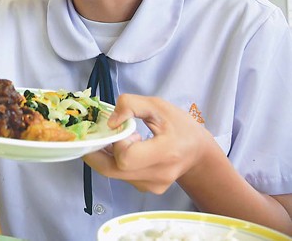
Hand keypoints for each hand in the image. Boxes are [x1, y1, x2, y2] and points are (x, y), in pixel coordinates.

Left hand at [83, 93, 216, 193]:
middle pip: (110, 170)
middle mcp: (158, 175)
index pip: (126, 157)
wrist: (198, 152)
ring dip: (107, 155)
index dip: (116, 142)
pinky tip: (128, 149)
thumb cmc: (179, 126)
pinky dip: (115, 161)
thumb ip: (131, 105)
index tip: (123, 129)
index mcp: (166, 152)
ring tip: (121, 139)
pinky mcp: (147, 189)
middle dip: (96, 151)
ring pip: (112, 173)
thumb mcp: (158, 106)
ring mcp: (152, 186)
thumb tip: (109, 122)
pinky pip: (120, 176)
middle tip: (97, 134)